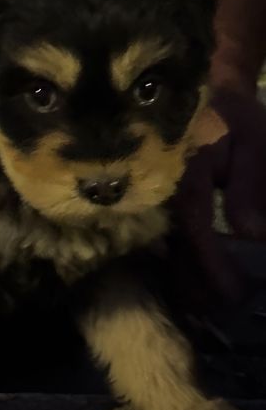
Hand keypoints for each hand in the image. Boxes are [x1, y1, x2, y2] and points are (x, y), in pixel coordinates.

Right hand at [172, 89, 265, 303]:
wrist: (202, 97)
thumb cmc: (233, 119)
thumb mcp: (256, 145)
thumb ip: (250, 188)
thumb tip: (250, 235)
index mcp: (185, 172)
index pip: (196, 227)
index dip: (215, 264)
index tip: (236, 294)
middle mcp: (161, 190)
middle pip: (173, 247)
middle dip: (199, 285)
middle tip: (227, 312)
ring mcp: (154, 199)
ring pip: (165, 249)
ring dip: (188, 281)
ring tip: (212, 308)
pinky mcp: (156, 205)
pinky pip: (166, 242)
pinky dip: (182, 267)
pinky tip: (197, 287)